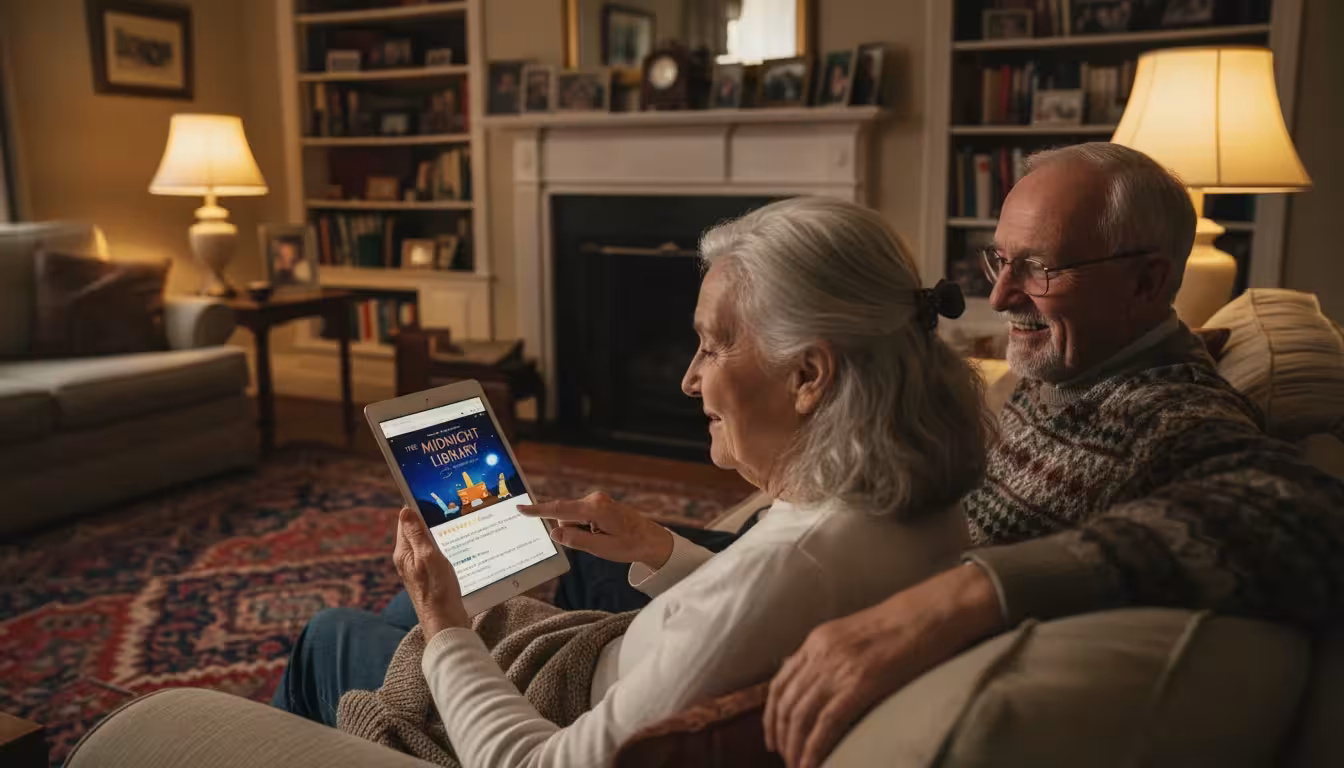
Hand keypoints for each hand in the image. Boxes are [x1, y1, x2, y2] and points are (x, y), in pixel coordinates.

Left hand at [393, 507, 470, 639]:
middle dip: (429, 518)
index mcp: (404, 553)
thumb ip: (417, 534)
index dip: (417, 506)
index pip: (406, 521)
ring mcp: (418, 569)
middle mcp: (408, 559)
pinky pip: (434, 554)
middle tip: (449, 506)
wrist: (446, 623)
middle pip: (416, 531)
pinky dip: (444, 546)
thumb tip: (406, 510)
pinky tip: (457, 545)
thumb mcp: (428, 557)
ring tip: (455, 521)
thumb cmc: (438, 591)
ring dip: (438, 532)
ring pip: (427, 542)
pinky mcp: (430, 577)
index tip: (431, 494)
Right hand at [519, 492, 672, 567]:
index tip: (520, 508)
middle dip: (570, 531)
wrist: (652, 539)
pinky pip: (581, 517)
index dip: (538, 510)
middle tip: (596, 541)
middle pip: (565, 516)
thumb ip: (576, 540)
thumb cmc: (629, 545)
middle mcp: (595, 500)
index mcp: (595, 508)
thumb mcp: (601, 548)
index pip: (559, 509)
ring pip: (573, 518)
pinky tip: (603, 534)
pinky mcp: (599, 505)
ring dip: (580, 531)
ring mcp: (598, 501)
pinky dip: (585, 528)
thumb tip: (554, 532)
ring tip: (604, 538)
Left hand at [764, 564, 1003, 767]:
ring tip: (799, 767)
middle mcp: (820, 653)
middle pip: (786, 703)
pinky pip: (827, 723)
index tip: (772, 739)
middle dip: (782, 737)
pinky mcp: (860, 684)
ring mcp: (838, 668)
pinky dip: (814, 749)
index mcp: (817, 639)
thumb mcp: (855, 634)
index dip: (771, 716)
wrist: (931, 612)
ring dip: (795, 747)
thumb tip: (820, 685)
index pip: (780, 684)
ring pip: (801, 716)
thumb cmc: (904, 625)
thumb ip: (833, 656)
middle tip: (786, 759)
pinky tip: (812, 765)